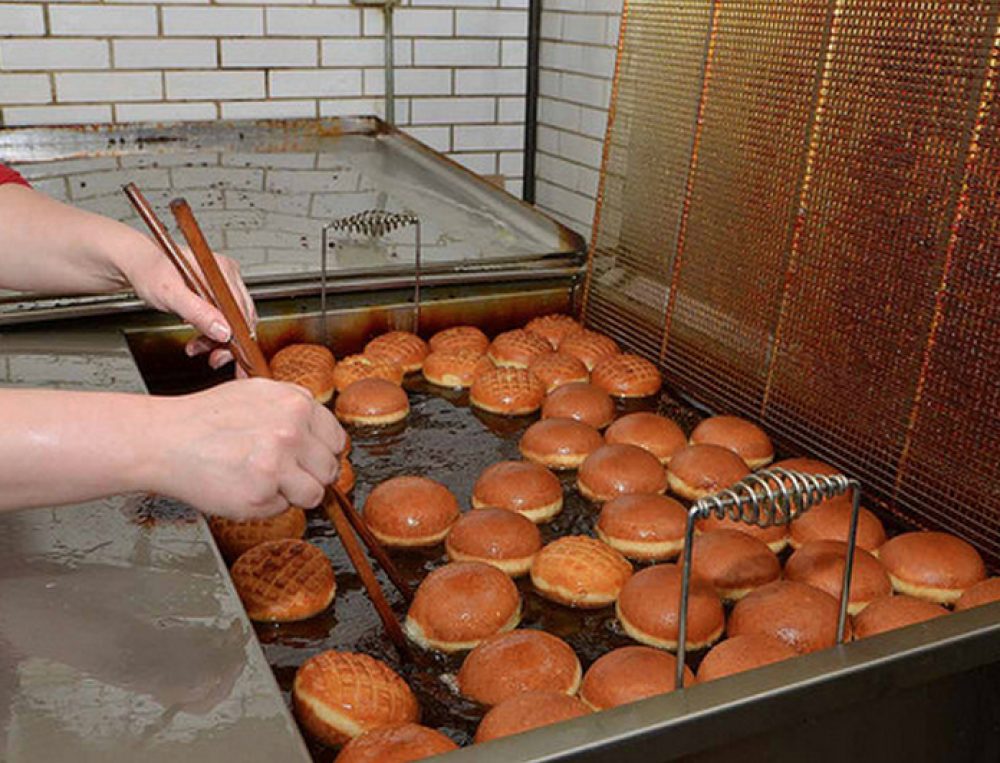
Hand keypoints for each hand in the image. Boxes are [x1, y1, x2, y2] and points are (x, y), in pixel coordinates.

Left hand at [123, 237, 256, 370]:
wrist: (137, 265)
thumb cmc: (149, 270)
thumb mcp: (171, 294)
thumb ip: (198, 312)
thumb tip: (224, 331)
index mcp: (222, 272)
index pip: (242, 311)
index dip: (239, 337)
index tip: (232, 356)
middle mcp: (228, 277)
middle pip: (241, 318)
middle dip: (226, 342)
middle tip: (214, 359)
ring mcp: (224, 285)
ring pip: (233, 321)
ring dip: (217, 340)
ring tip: (197, 348)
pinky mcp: (216, 294)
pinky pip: (223, 318)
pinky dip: (212, 333)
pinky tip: (199, 338)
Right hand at [150, 379, 345, 518]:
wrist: (164, 440)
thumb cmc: (205, 419)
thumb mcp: (257, 394)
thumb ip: (293, 411)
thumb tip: (322, 435)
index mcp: (296, 403)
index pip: (337, 439)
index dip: (322, 453)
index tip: (308, 460)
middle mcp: (292, 430)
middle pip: (330, 469)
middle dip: (310, 476)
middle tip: (281, 473)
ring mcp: (278, 462)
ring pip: (314, 493)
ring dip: (292, 494)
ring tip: (262, 480)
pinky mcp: (262, 492)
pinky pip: (283, 508)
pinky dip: (266, 505)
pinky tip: (243, 486)